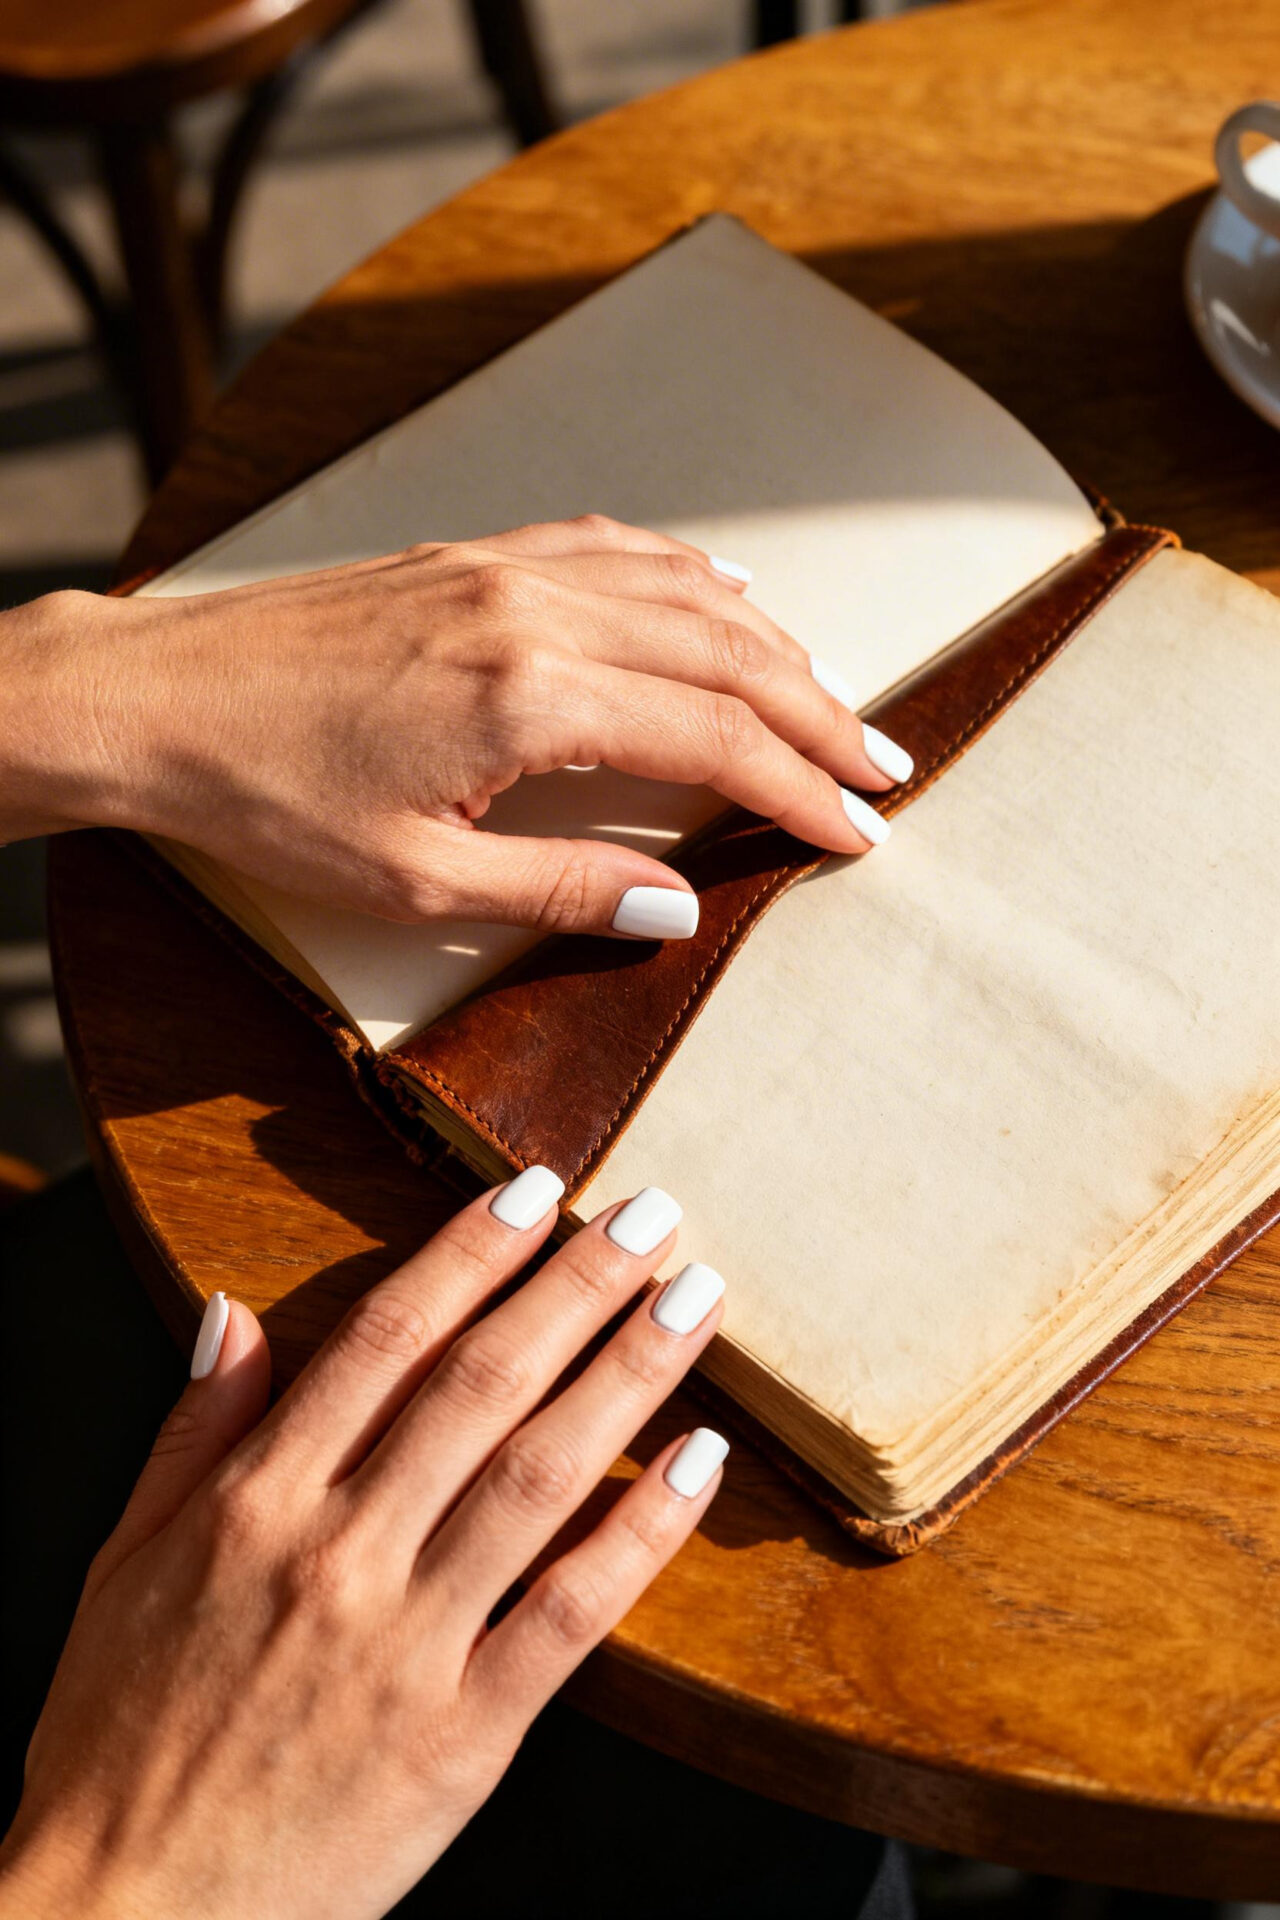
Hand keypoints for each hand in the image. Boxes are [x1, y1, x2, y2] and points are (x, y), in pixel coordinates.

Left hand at [0, 515, 908, 933]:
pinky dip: (690, 574)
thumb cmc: (267, 795)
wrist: (154, 698)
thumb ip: (559, 891)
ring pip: (684, 591)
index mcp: (529, 699)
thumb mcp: (416, 881)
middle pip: (726, 653)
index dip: (802, 787)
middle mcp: (535, 612)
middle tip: (886, 764)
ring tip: (833, 696)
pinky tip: (727, 593)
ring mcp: (504, 569)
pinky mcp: (472, 555)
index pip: (714, 739)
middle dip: (820, 713)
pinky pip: (615, 547)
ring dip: (773, 644)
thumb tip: (674, 909)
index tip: (861, 827)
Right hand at [0, 1171, 726, 1919]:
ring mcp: (407, 1644)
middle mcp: (338, 1553)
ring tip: (695, 1302)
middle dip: (576, 1286)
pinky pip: (571, 1616)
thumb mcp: (124, 1563)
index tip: (537, 1191)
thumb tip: (232, 1310)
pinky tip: (701, 1463)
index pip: (385, 1337)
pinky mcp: (463, 1738)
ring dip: (629, 1376)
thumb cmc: (121, 1737)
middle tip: (652, 1216)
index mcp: (256, 1500)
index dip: (470, 1253)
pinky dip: (641, 1534)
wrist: (129, 1919)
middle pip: (482, 1383)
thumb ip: (190, 1430)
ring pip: (538, 1476)